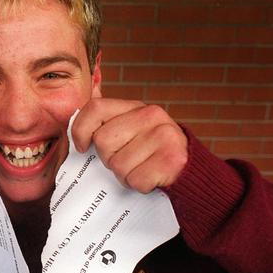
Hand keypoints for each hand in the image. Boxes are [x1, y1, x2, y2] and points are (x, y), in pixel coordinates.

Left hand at [70, 98, 187, 192]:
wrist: (191, 172)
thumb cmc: (151, 152)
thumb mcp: (132, 129)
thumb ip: (108, 116)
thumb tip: (89, 87)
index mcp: (136, 107)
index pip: (95, 108)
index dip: (80, 129)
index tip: (82, 147)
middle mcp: (151, 116)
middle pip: (102, 141)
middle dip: (108, 159)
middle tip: (126, 160)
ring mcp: (164, 136)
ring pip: (118, 165)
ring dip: (124, 175)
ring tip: (140, 169)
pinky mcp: (172, 160)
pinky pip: (135, 180)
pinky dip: (139, 186)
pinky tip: (151, 179)